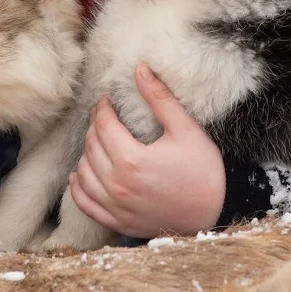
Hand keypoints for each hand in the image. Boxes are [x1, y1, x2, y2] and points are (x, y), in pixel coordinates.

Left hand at [68, 64, 224, 237]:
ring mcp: (115, 207)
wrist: (213, 216)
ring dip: (86, 152)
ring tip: (97, 140)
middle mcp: (118, 185)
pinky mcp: (117, 222)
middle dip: (94, 125)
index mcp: (132, 160)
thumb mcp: (187, 130)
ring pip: (84, 172)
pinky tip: (81, 174)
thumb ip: (160, 99)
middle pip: (91, 146)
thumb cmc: (203, 172)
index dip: (101, 108)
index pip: (104, 125)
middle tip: (103, 115)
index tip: (105, 99)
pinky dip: (77, 187)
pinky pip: (84, 203)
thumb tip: (140, 69)